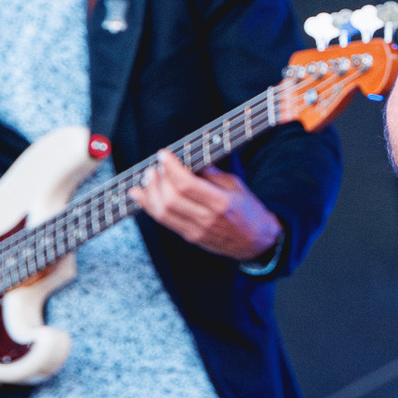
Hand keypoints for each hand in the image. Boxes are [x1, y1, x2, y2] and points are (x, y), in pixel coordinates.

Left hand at [128, 152, 281, 261]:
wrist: (256, 242)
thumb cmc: (248, 210)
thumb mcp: (236, 185)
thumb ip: (211, 173)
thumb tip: (189, 159)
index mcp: (221, 202)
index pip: (187, 185)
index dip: (171, 168)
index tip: (164, 155)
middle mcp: (207, 219)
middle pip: (171, 199)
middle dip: (158, 180)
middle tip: (154, 167)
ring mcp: (197, 231)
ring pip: (163, 213)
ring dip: (149, 193)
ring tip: (147, 178)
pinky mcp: (190, 237)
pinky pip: (164, 221)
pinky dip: (149, 206)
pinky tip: (141, 195)